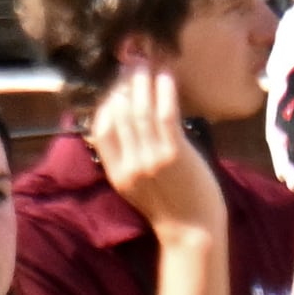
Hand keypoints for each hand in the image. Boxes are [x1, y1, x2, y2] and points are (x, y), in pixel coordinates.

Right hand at [86, 48, 230, 239]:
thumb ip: (129, 158)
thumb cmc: (171, 207)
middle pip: (120, 113)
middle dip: (124, 83)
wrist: (193, 233)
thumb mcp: (138, 186)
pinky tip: (166, 76)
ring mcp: (151, 159)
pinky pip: (165, 115)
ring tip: (147, 61)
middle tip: (132, 62)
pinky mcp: (174, 155)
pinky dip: (164, 91)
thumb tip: (130, 121)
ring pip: (140, 110)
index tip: (118, 85)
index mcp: (116, 173)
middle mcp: (129, 164)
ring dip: (143, 81)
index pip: (101, 129)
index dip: (108, 101)